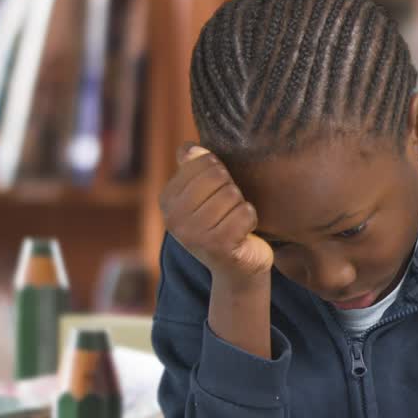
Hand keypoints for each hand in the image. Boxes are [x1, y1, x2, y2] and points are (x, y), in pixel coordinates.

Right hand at [159, 143, 273, 281]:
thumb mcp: (204, 196)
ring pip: (232, 195)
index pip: (201, 161)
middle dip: (231, 190)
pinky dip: (250, 220)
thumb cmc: (222, 225)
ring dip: (241, 207)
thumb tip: (189, 148)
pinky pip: (245, 213)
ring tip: (233, 223)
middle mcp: (174, 219)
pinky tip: (243, 233)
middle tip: (228, 210)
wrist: (237, 270)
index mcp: (167, 200)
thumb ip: (194, 168)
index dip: (219, 173)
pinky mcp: (218, 246)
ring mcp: (194, 234)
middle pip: (218, 176)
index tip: (216, 194)